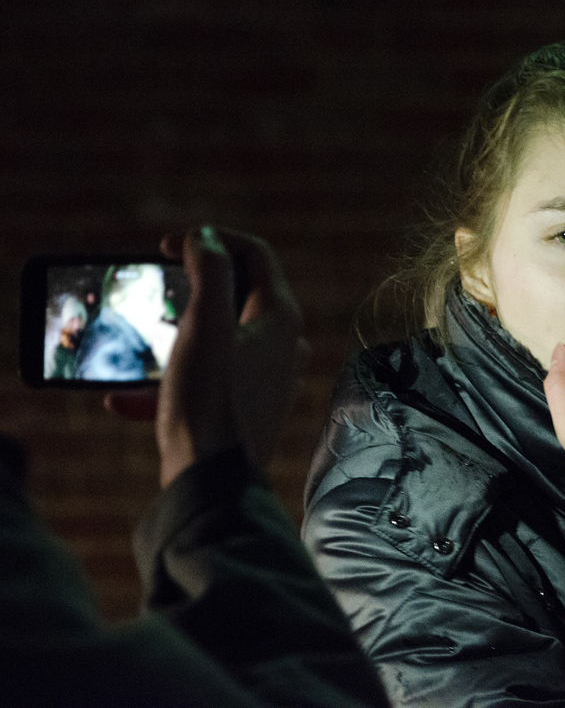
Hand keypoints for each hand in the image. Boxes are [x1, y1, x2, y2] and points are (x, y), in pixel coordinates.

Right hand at [108, 227, 308, 486]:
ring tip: (138, 346)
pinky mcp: (250, 407)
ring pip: (218, 339)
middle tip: (156, 290)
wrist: (213, 483)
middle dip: (190, 288)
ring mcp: (270, 377)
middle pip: (238, 294)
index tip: (167, 247)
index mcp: (280, 317)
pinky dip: (170, 381)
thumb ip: (210, 272)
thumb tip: (208, 237)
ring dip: (173, 338)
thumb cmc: (209, 402)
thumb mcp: (203, 326)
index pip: (254, 254)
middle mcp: (284, 344)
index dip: (210, 240)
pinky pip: (209, 380)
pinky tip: (123, 399)